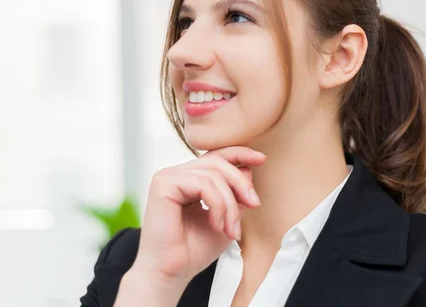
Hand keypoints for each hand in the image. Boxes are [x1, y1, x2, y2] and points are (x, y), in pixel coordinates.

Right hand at [130, 146, 264, 287]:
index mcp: (188, 179)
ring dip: (230, 204)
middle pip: (217, 161)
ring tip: (231, 229)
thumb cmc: (192, 251)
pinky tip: (216, 224)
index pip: (215, 156)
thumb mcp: (225, 218)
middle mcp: (176, 174)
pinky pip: (203, 184)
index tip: (261, 159)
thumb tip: (248, 168)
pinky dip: (217, 205)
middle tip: (254, 204)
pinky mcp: (163, 184)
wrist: (171, 272)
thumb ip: (235, 195)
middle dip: (241, 183)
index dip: (239, 153)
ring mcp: (168, 177)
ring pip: (213, 174)